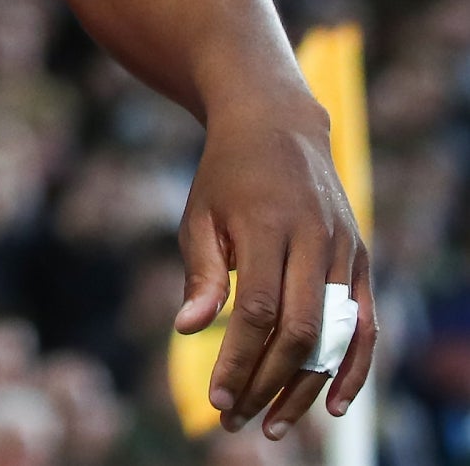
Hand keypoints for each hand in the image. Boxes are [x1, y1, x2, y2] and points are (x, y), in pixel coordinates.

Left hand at [176, 96, 374, 438]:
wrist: (277, 127)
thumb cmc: (226, 177)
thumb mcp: (200, 214)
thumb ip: (201, 274)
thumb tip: (187, 330)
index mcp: (268, 227)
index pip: (259, 311)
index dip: (239, 360)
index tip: (216, 399)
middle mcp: (315, 241)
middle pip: (300, 331)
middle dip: (267, 383)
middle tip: (237, 421)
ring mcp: (346, 252)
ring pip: (335, 335)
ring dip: (306, 387)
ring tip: (274, 426)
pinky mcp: (362, 261)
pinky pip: (366, 324)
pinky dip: (354, 367)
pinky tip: (334, 404)